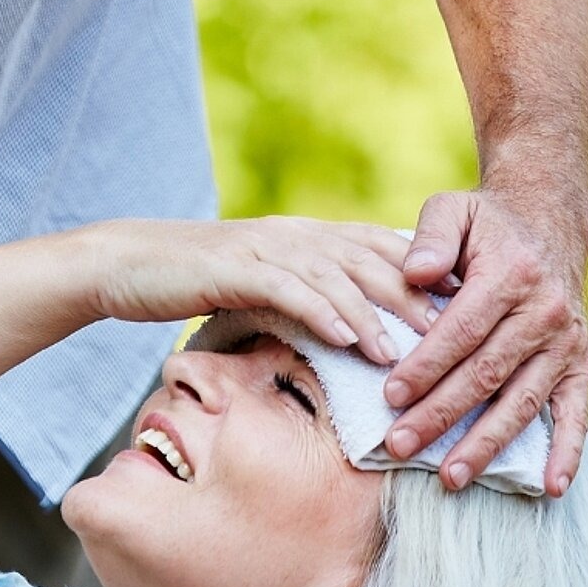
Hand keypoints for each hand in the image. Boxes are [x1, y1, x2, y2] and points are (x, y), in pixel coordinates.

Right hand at [84, 215, 441, 365]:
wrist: (123, 264)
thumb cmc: (190, 284)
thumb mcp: (256, 287)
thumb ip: (301, 298)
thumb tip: (345, 334)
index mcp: (305, 237)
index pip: (379, 250)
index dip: (425, 276)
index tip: (464, 309)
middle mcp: (294, 234)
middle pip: (371, 261)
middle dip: (416, 297)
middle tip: (456, 334)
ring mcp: (265, 247)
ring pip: (336, 277)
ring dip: (374, 314)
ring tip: (404, 352)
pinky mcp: (234, 267)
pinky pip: (287, 289)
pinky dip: (321, 312)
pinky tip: (345, 339)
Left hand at [385, 189, 587, 497]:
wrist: (549, 223)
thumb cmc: (487, 225)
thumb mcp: (454, 210)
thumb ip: (431, 236)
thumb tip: (414, 273)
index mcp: (511, 275)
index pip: (461, 331)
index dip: (425, 366)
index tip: (389, 396)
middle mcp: (545, 312)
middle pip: (485, 374)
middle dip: (440, 414)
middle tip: (399, 446)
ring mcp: (566, 342)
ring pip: (522, 401)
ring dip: (487, 443)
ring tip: (452, 477)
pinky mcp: (580, 363)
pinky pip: (577, 412)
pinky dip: (567, 452)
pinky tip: (550, 488)